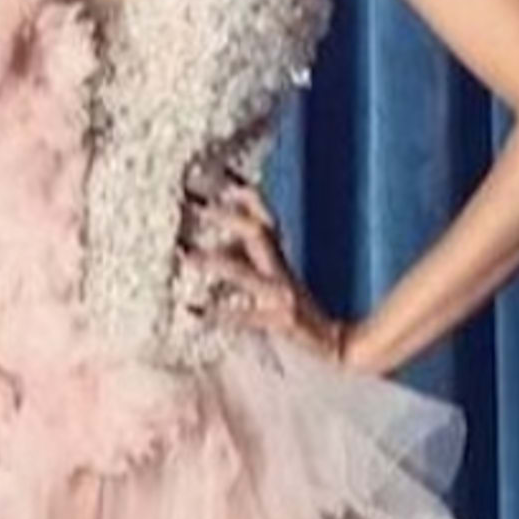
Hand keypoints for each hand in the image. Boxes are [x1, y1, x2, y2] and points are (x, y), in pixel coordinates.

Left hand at [185, 175, 336, 356]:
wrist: (334, 345)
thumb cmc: (293, 311)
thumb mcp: (271, 278)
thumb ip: (243, 259)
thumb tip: (202, 248)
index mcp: (277, 257)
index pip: (260, 213)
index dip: (239, 192)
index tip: (213, 174)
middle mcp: (279, 271)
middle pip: (255, 231)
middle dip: (223, 217)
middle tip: (191, 206)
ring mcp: (280, 295)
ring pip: (243, 272)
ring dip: (212, 262)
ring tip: (184, 256)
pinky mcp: (278, 321)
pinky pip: (242, 316)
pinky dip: (214, 314)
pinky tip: (190, 310)